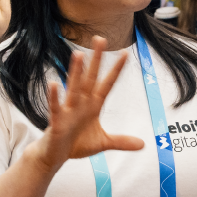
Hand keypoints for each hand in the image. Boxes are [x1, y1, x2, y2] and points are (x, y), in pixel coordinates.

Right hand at [28, 36, 143, 173]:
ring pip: (74, 87)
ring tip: (78, 54)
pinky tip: (54, 84)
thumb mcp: (102, 143)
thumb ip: (121, 141)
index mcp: (93, 106)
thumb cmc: (76, 145)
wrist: (54, 157)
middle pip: (90, 78)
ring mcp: (69, 111)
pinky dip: (55, 97)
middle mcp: (81, 103)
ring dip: (76, 72)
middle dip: (96, 60)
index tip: (125, 53)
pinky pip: (56, 107)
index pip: (107, 84)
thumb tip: (142, 144)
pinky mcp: (57, 122)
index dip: (116, 70)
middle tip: (100, 39)